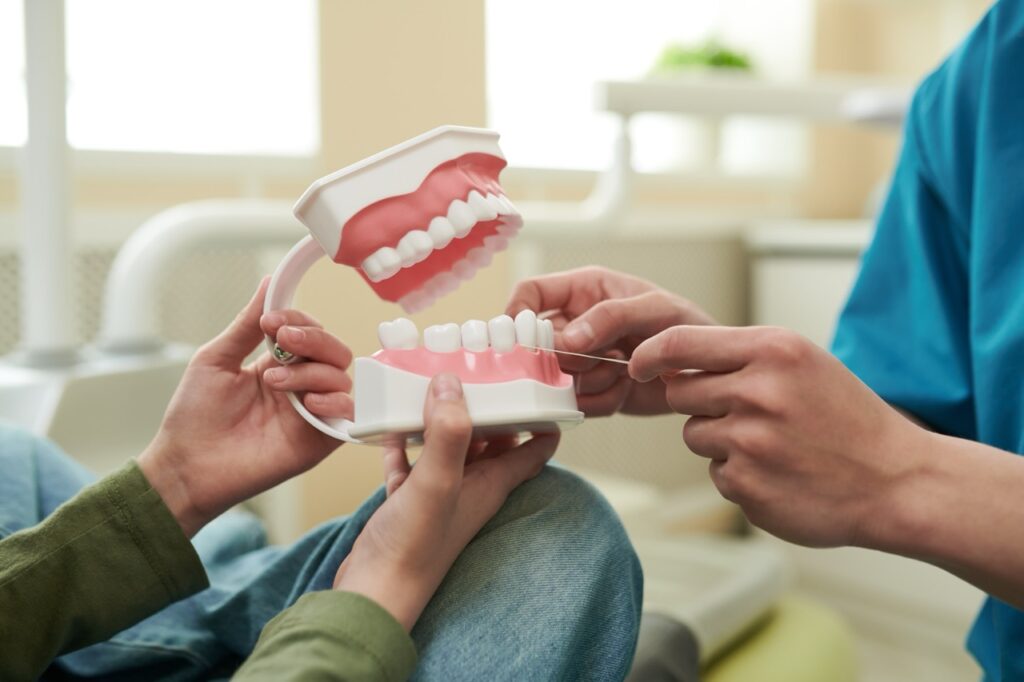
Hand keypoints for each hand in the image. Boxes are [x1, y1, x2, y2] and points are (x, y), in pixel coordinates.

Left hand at [138, 278, 353, 536]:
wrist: (187, 465)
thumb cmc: (195, 416)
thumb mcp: (216, 358)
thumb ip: (246, 324)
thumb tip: (269, 282)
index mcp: (278, 364)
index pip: (308, 331)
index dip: (297, 320)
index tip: (270, 321)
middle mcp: (300, 385)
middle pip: (333, 348)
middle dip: (312, 338)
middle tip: (281, 340)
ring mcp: (311, 412)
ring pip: (340, 375)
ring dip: (310, 369)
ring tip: (273, 382)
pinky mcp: (319, 439)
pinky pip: (347, 412)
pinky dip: (332, 399)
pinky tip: (305, 401)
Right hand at [333, 374, 558, 630]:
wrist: (374, 592)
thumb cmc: (414, 547)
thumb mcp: (437, 481)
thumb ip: (448, 433)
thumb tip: (451, 383)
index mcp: (491, 482)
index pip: (534, 448)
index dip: (542, 419)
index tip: (540, 387)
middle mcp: (471, 486)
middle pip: (491, 439)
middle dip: (487, 407)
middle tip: (478, 370)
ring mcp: (439, 494)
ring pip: (449, 446)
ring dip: (442, 420)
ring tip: (430, 386)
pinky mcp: (408, 501)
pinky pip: (410, 462)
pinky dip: (404, 443)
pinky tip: (390, 428)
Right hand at [507, 266, 715, 416]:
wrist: (708, 373)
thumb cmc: (688, 325)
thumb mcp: (655, 308)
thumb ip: (609, 316)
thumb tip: (565, 339)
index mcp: (582, 290)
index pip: (530, 294)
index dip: (517, 315)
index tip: (522, 341)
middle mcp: (574, 324)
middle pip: (537, 345)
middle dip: (565, 359)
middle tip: (597, 359)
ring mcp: (580, 360)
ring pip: (555, 379)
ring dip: (590, 381)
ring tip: (623, 371)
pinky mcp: (590, 392)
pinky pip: (576, 404)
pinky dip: (600, 402)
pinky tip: (625, 390)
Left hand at [629, 325, 928, 548]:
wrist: (897, 481)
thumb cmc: (845, 417)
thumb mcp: (802, 364)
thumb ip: (740, 357)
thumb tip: (668, 361)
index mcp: (773, 350)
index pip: (680, 342)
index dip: (649, 354)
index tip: (636, 365)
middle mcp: (758, 391)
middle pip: (681, 392)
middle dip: (701, 403)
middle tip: (749, 414)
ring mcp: (750, 441)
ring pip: (695, 435)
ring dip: (722, 442)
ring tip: (775, 446)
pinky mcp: (746, 485)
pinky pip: (717, 473)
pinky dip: (741, 476)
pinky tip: (782, 474)